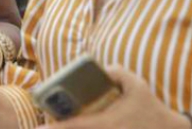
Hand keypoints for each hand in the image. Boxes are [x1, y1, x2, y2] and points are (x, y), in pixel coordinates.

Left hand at [39, 67, 187, 128]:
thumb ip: (117, 72)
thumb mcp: (137, 84)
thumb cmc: (151, 108)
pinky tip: (66, 126)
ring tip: (51, 127)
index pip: (76, 126)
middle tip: (41, 127)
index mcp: (108, 123)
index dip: (56, 128)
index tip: (40, 127)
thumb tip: (100, 68)